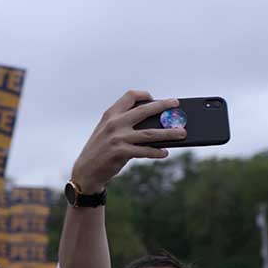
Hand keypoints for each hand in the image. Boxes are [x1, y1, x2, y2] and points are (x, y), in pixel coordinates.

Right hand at [70, 90, 185, 192]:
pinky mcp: (121, 153)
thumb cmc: (100, 151)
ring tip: (182, 133)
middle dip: (163, 106)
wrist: (85, 172)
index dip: (145, 95)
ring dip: (169, 133)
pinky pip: (145, 151)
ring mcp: (118, 138)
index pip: (130, 96)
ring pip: (150, 133)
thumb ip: (123, 123)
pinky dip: (157, 152)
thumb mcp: (106, 132)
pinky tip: (165, 152)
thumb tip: (152, 123)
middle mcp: (114, 123)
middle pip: (145, 110)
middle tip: (177, 105)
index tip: (154, 99)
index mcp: (110, 114)